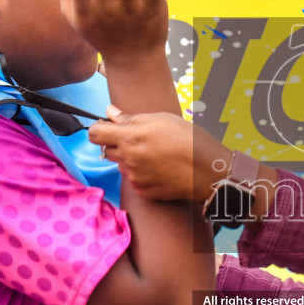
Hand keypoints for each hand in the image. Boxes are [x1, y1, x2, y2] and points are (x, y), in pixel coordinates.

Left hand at [89, 108, 232, 202]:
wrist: (208, 171)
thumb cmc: (189, 140)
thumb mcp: (162, 119)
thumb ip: (130, 118)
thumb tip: (110, 113)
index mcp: (130, 137)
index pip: (95, 134)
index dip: (99, 129)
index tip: (108, 127)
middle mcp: (128, 159)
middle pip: (109, 150)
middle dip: (120, 144)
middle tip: (143, 140)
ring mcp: (135, 177)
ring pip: (123, 166)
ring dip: (132, 159)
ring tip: (157, 155)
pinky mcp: (143, 192)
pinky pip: (135, 180)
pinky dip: (143, 175)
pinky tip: (161, 169)